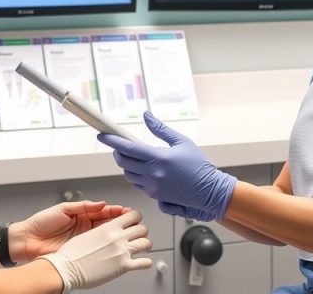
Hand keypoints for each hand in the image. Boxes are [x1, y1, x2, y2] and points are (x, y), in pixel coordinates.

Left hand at [21, 201, 127, 259]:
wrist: (27, 240)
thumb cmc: (41, 222)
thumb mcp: (63, 209)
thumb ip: (83, 206)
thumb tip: (101, 203)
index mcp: (82, 214)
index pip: (104, 211)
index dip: (117, 211)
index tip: (128, 211)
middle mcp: (85, 227)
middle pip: (108, 224)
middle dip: (121, 222)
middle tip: (133, 222)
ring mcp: (83, 240)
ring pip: (104, 237)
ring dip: (116, 235)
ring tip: (127, 234)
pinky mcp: (80, 251)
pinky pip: (95, 250)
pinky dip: (105, 249)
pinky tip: (113, 247)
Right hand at [38, 209, 152, 292]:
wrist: (66, 268)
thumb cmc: (71, 253)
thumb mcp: (87, 233)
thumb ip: (102, 230)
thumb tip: (107, 231)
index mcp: (109, 227)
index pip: (132, 216)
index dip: (136, 218)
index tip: (136, 221)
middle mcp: (118, 237)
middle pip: (142, 228)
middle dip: (141, 232)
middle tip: (139, 235)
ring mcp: (122, 251)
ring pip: (146, 243)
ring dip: (145, 245)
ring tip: (142, 247)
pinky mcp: (123, 266)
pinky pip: (143, 263)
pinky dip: (145, 262)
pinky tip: (144, 262)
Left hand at [98, 112, 236, 219]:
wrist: (210, 191)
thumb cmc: (199, 166)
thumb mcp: (182, 141)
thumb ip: (161, 129)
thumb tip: (146, 116)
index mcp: (158, 159)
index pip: (127, 149)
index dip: (112, 141)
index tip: (102, 135)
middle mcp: (153, 175)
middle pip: (123, 163)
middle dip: (118, 153)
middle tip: (119, 145)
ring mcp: (153, 187)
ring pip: (129, 175)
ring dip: (127, 165)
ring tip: (135, 157)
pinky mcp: (156, 196)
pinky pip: (138, 184)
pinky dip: (137, 175)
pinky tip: (146, 169)